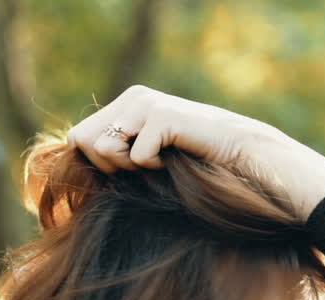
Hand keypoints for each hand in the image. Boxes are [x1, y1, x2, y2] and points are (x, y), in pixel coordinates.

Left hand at [65, 85, 324, 220]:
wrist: (250, 167)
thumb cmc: (201, 177)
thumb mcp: (150, 170)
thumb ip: (115, 163)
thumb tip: (75, 169)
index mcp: (127, 107)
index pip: (78, 137)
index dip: (97, 166)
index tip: (131, 173)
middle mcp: (133, 98)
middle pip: (81, 139)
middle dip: (107, 166)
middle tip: (148, 169)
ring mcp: (146, 102)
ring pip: (101, 144)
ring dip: (128, 166)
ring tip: (163, 163)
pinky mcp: (163, 114)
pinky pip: (133, 155)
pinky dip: (153, 167)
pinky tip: (180, 157)